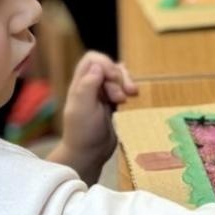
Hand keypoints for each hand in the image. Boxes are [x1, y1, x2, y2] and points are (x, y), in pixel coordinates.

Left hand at [54, 52, 137, 179]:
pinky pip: (123, 88)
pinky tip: (133, 95)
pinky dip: (129, 89)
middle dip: (119, 77)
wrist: (89, 154)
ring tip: (131, 95)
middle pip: (108, 66)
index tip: (113, 80)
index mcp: (80, 84)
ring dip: (126, 82)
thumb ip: (88, 85)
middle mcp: (91, 86)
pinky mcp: (113, 104)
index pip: (93, 59)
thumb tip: (98, 65)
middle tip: (122, 97)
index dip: (106, 64)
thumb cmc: (83, 132)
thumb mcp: (82, 108)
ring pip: (118, 77)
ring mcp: (103, 95)